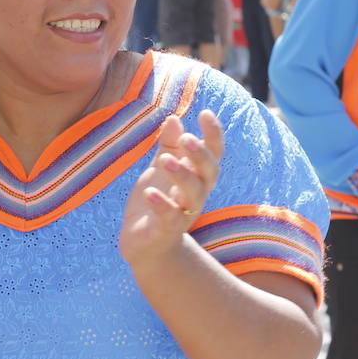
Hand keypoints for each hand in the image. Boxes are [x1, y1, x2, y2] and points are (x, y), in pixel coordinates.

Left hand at [119, 111, 223, 266]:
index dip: (213, 134)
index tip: (205, 113)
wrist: (144, 246)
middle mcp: (196, 196)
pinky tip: (150, 192)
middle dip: (200, 155)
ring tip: (165, 160)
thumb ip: (168, 147)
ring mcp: (184, 215)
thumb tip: (174, 118)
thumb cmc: (156, 203)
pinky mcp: (166, 231)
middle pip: (209, 173)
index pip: (212, 154)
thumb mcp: (160, 171)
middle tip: (187, 138)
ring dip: (182, 176)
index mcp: (196, 178)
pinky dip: (161, 205)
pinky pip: (170, 218)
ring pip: (193, 195)